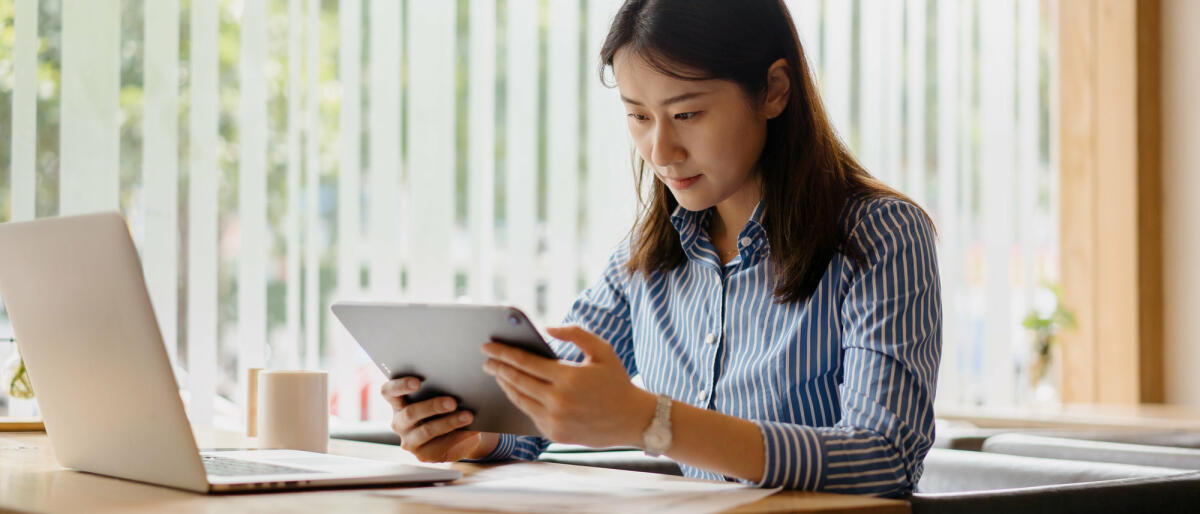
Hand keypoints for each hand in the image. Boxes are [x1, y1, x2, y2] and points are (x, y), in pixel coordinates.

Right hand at [380, 377, 489, 461]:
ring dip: (448, 422)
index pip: (389, 391)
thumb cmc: (446, 408)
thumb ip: (441, 389)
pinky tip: (470, 431)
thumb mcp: (441, 395)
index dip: (400, 385)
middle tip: (453, 402)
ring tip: (467, 416)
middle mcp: (399, 421)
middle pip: (410, 413)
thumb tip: (458, 384)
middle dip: (432, 406)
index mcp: (398, 402)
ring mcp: (409, 440)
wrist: (458, 434)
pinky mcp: (423, 454)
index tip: (417, 382)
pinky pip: (439, 446)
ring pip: (425, 431)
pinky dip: (457, 437)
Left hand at [481, 325, 655, 447]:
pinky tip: (515, 391)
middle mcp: (558, 401)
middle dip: (498, 368)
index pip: (525, 362)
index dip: (503, 353)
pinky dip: (521, 401)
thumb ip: (575, 333)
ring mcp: (555, 420)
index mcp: (568, 378)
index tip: (487, 347)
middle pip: (517, 381)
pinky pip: (530, 415)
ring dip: (506, 385)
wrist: (633, 419)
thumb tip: (547, 329)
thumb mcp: (602, 350)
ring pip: (519, 400)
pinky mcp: (555, 434)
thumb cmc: (616, 381)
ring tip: (498, 374)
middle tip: (486, 360)